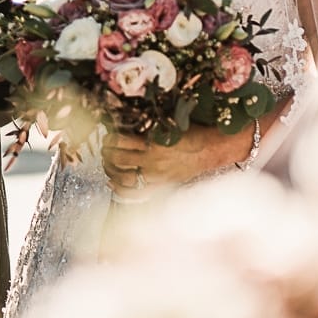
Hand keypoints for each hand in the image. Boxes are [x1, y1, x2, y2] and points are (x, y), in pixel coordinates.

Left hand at [100, 123, 257, 198]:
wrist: (211, 150)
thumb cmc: (193, 134)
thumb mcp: (170, 125)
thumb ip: (150, 128)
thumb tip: (130, 126)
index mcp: (154, 142)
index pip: (120, 140)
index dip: (110, 138)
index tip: (108, 135)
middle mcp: (152, 160)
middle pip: (117, 158)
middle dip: (107, 152)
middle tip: (105, 148)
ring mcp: (155, 175)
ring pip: (122, 175)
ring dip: (110, 168)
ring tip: (108, 162)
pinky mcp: (160, 185)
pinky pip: (135, 192)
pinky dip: (120, 188)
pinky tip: (113, 182)